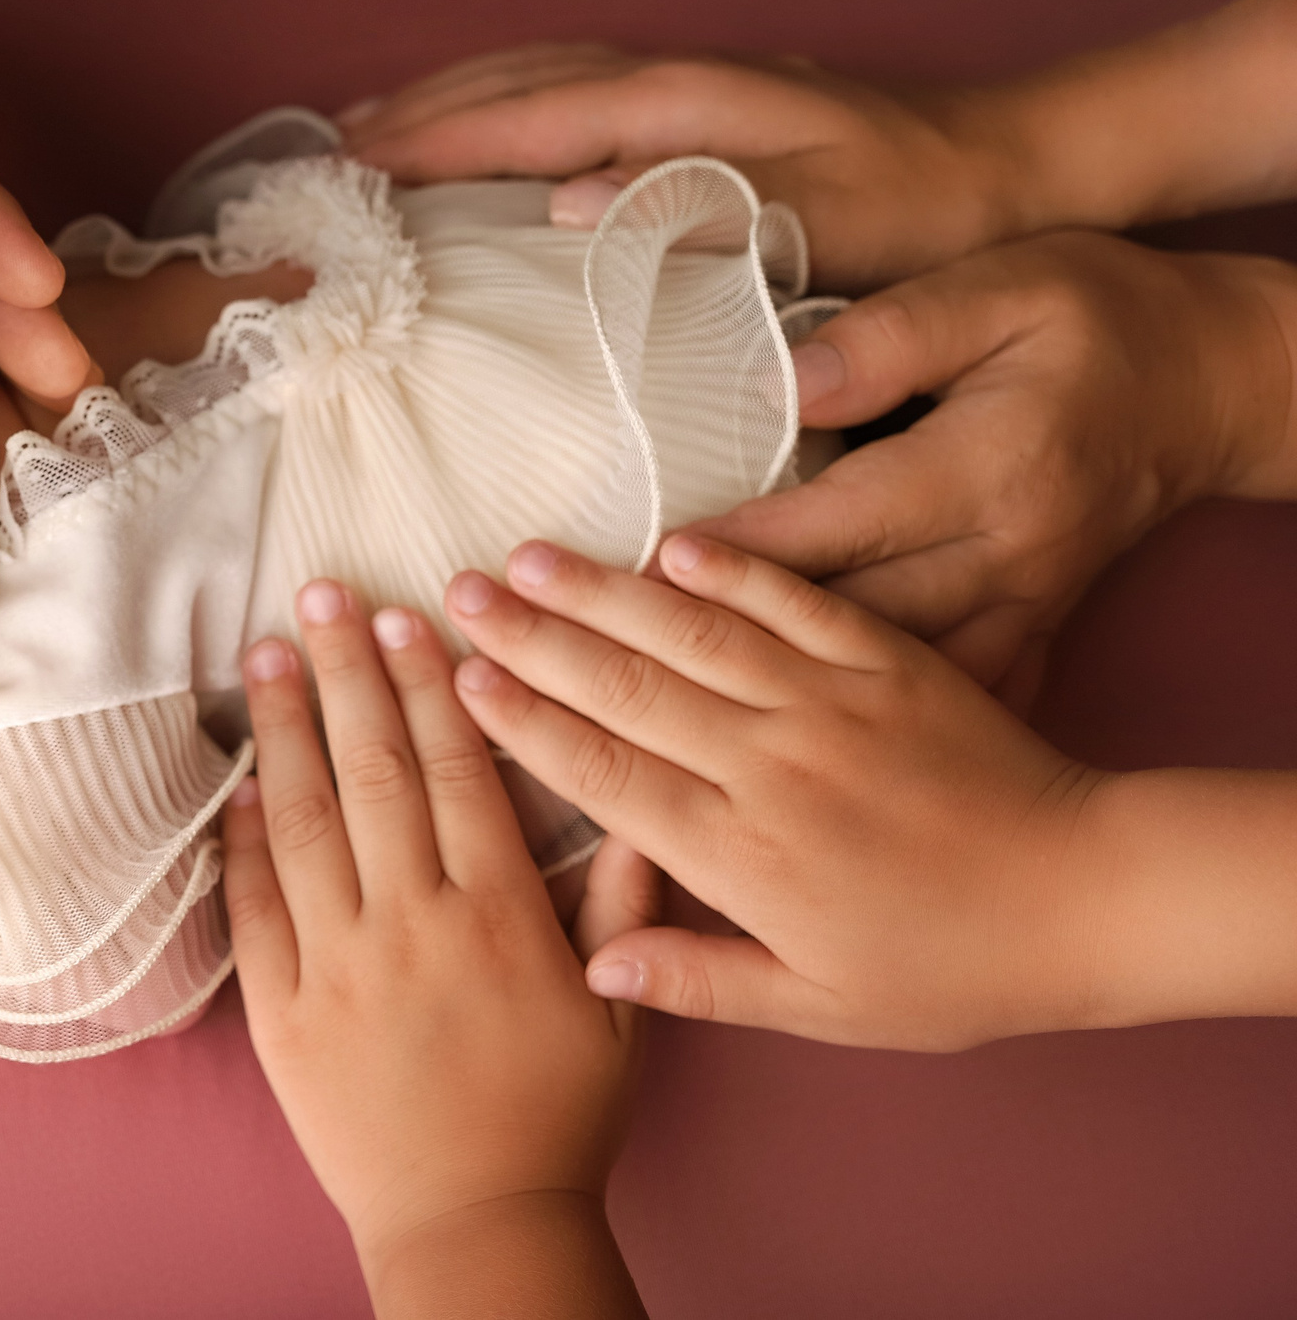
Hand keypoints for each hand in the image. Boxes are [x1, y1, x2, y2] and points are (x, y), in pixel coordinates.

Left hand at [226, 581, 649, 1316]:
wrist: (474, 1222)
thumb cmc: (556, 1117)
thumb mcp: (621, 1012)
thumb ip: (628, 904)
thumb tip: (639, 806)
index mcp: (501, 917)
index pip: (461, 771)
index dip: (430, 686)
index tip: (407, 616)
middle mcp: (416, 926)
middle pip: (377, 772)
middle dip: (349, 674)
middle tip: (322, 594)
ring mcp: (339, 966)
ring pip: (307, 821)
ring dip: (287, 730)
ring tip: (269, 653)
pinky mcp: (281, 1011)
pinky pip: (256, 906)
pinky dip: (244, 838)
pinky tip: (240, 778)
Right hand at [338, 44, 1032, 291]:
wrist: (1017, 161)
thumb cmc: (925, 205)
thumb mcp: (828, 222)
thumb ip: (702, 215)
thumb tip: (567, 210)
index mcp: (682, 105)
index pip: (524, 117)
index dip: (429, 142)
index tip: (347, 168)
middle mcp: (671, 81)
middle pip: (512, 82)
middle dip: (416, 112)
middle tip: (327, 155)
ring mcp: (687, 88)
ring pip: (537, 78)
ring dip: (453, 100)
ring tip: (378, 134)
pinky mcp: (705, 108)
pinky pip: (571, 94)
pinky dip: (508, 106)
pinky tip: (496, 138)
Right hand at [444, 536, 1114, 1050]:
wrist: (1088, 896)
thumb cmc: (952, 967)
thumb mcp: (821, 1007)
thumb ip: (700, 979)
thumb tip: (591, 962)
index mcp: (744, 855)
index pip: (605, 775)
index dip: (524, 723)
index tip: (459, 680)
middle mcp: (771, 767)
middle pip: (626, 687)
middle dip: (533, 637)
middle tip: (458, 592)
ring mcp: (829, 704)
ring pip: (692, 632)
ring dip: (602, 590)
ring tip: (530, 554)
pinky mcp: (887, 661)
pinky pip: (794, 602)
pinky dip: (733, 566)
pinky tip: (670, 539)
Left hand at [690, 232, 1296, 701]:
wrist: (1212, 384)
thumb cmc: (1097, 318)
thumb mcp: (1001, 287)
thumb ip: (890, 335)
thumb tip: (787, 381)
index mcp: (993, 470)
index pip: (837, 524)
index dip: (735, 551)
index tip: (640, 570)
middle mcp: (1009, 557)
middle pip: (846, 619)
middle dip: (729, 638)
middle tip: (622, 649)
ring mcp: (1023, 608)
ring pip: (884, 677)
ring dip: (784, 696)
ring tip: (683, 706)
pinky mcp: (1029, 633)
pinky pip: (933, 693)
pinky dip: (857, 722)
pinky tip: (786, 741)